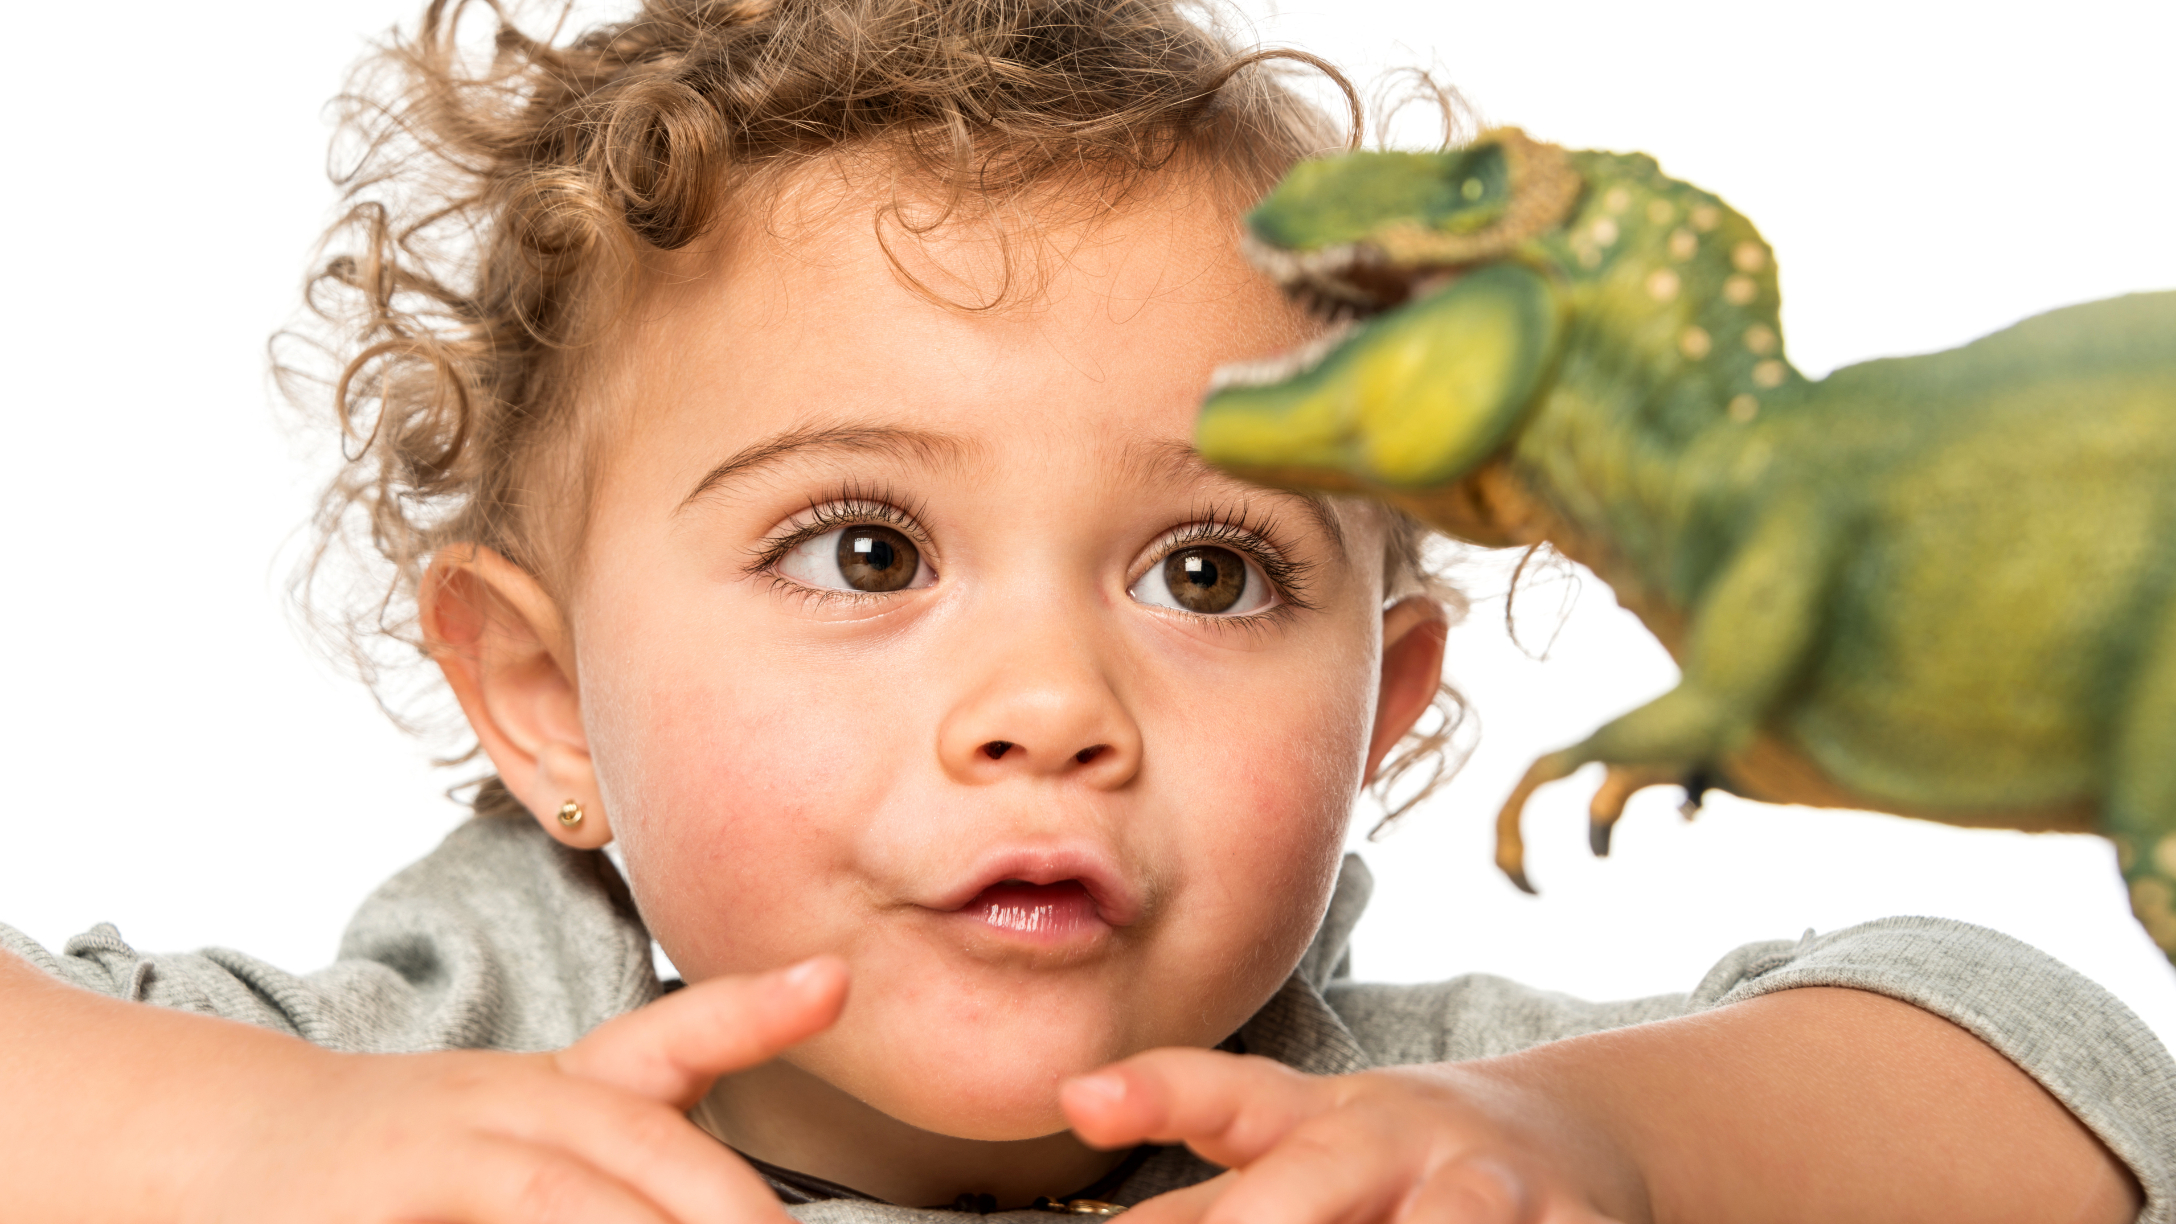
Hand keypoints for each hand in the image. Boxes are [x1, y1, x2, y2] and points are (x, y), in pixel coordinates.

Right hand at [182, 956, 848, 1223]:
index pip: (671, 1040)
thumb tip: (736, 1209)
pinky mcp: (378, 1206)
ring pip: (571, 1197)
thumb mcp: (523, 1138)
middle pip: (644, 1146)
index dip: (757, 1011)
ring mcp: (441, 1155)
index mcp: (558, 1093)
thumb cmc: (396, 1166)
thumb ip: (623, 1156)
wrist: (211, 1146)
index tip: (835, 977)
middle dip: (728, 1210)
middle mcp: (508, 1107)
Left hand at [1061, 1050, 1634, 1223]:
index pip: (1229, 1095)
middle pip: (1327, 1167)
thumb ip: (1195, 1212)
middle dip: (1278, 1215)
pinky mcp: (1583, 1221)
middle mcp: (1400, 1137)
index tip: (1084, 1100)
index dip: (1158, 1095)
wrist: (1569, 1137)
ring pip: (1458, 1214)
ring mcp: (1494, 1180)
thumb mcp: (1296, 1164)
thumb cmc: (1390, 1163)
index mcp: (1315, 1119)